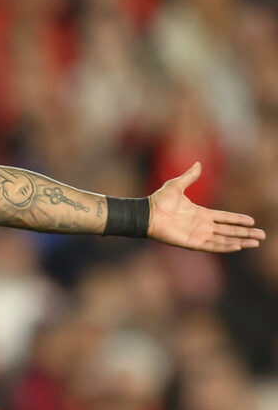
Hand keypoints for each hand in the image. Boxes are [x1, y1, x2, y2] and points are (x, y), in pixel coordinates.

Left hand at [148, 162, 265, 252]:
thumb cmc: (159, 200)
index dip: (238, 219)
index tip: (252, 221)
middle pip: (229, 230)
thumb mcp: (176, 185)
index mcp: (201, 214)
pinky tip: (237, 246)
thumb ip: (190, 176)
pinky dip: (224, 246)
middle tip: (262, 235)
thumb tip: (198, 163)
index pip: (225, 218)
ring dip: (240, 241)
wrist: (147, 213)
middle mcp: (202, 226)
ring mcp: (198, 235)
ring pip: (224, 239)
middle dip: (246, 233)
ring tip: (255, 242)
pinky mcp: (192, 243)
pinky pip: (212, 246)